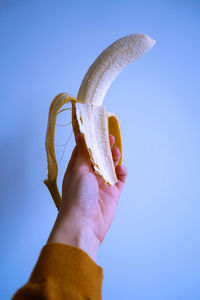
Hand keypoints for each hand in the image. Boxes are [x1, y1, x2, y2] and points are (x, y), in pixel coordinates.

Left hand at [48, 133, 127, 260]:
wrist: (84, 224)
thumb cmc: (77, 196)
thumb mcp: (79, 170)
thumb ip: (84, 153)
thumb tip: (81, 135)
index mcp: (77, 168)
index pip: (84, 150)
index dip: (91, 140)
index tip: (97, 129)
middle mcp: (89, 175)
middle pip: (99, 157)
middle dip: (104, 147)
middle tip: (110, 138)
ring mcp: (102, 184)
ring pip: (110, 166)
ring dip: (114, 158)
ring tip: (116, 152)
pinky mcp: (113, 193)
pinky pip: (120, 179)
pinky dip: (122, 172)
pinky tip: (121, 169)